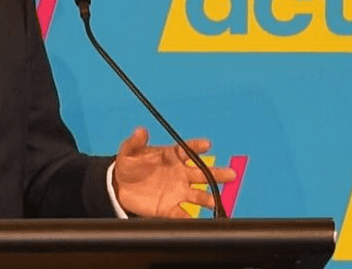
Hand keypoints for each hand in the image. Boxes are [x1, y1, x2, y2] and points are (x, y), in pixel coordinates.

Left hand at [112, 127, 236, 217]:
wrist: (120, 187)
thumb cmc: (130, 165)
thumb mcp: (129, 151)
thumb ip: (135, 142)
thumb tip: (140, 131)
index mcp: (173, 156)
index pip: (189, 150)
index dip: (198, 147)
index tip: (206, 145)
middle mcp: (181, 174)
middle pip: (203, 173)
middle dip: (218, 174)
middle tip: (231, 174)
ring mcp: (178, 192)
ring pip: (198, 195)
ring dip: (207, 198)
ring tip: (214, 201)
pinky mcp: (169, 208)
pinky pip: (181, 213)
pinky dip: (187, 217)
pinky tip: (193, 219)